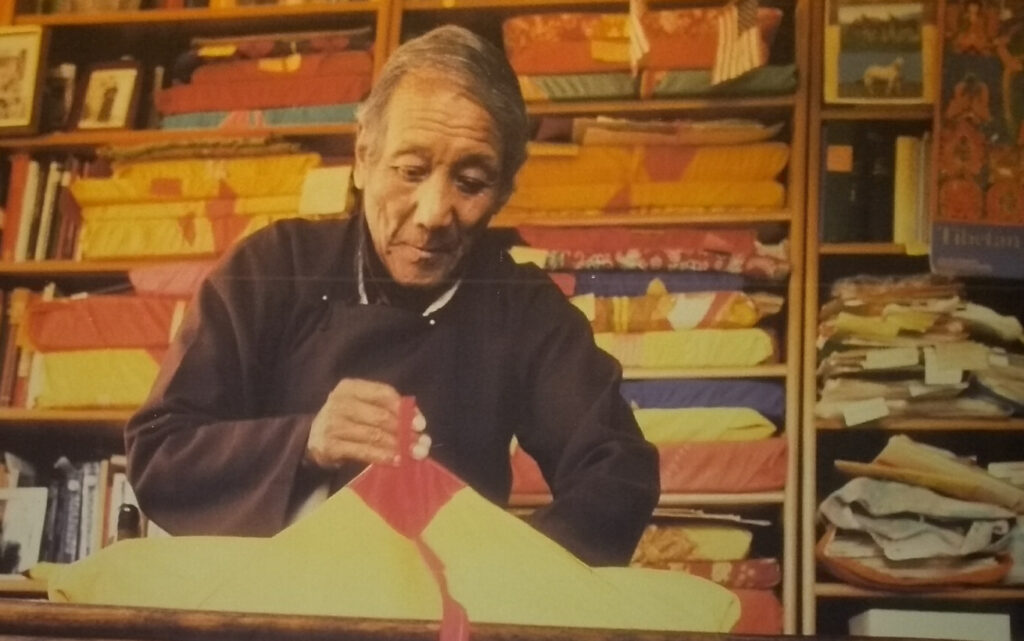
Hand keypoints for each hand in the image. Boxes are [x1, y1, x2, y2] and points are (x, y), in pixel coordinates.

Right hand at [306, 378, 430, 467]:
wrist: (314, 439)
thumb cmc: (348, 420)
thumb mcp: (363, 407)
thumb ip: (387, 410)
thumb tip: (418, 424)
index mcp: (350, 387)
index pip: (383, 393)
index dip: (404, 409)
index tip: (421, 424)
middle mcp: (339, 402)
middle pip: (380, 416)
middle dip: (404, 431)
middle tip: (421, 444)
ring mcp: (332, 424)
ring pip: (373, 435)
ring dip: (396, 446)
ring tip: (412, 454)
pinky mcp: (329, 446)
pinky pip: (362, 451)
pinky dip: (381, 456)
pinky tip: (395, 461)